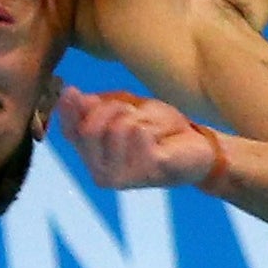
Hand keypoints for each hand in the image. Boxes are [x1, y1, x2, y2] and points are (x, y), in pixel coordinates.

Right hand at [57, 88, 219, 190]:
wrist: (199, 147)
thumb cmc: (161, 129)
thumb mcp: (124, 110)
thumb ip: (96, 106)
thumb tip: (69, 94)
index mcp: (92, 158)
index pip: (69, 131)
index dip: (69, 109)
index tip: (73, 90)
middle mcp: (100, 173)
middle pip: (89, 128)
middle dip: (112, 108)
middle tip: (134, 111)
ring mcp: (122, 177)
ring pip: (116, 127)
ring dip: (138, 117)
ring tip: (152, 128)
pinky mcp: (146, 172)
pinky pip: (138, 132)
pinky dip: (152, 125)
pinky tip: (162, 138)